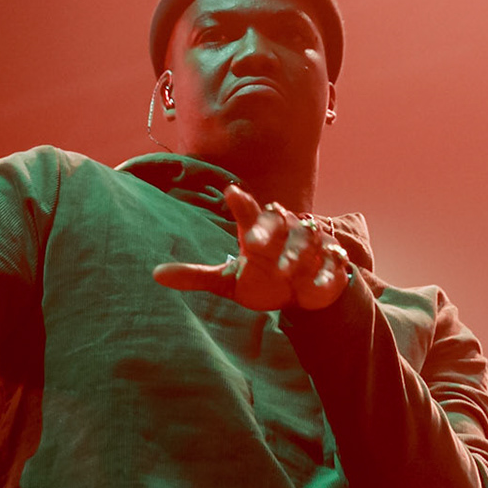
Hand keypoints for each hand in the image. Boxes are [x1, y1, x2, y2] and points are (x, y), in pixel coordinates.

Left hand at [153, 185, 351, 311]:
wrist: (305, 294)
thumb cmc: (264, 279)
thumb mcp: (229, 283)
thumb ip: (197, 276)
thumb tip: (155, 274)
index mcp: (260, 232)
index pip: (251, 212)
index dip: (242, 203)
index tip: (231, 193)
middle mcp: (286, 232)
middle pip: (280, 220)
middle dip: (270, 229)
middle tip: (253, 242)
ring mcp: (312, 246)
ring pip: (307, 238)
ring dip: (296, 253)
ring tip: (285, 270)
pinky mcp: (332, 263)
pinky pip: (332, 263)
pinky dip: (324, 273)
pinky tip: (313, 288)